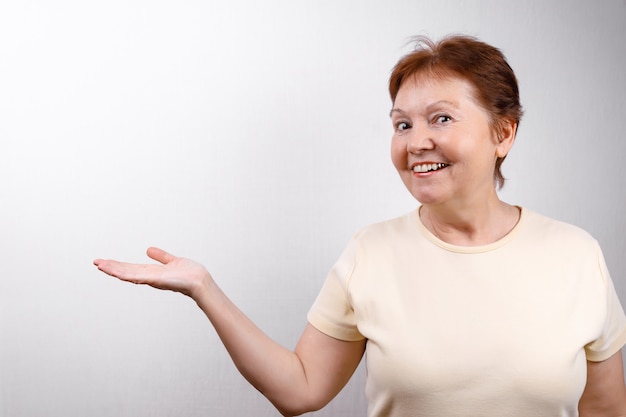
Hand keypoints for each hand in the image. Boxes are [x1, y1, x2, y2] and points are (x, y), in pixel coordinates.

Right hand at [93, 247, 210, 298]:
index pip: (131, 268)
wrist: (199, 281)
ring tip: (98, 265)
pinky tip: (113, 270)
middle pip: (126, 271)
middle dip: (111, 267)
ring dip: (113, 269)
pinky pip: (136, 276)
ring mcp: (150, 279)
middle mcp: (149, 277)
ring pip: (127, 274)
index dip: (118, 265)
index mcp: (152, 272)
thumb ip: (161, 256)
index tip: (105, 261)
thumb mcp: (172, 261)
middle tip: (95, 262)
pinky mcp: (154, 280)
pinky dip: (124, 274)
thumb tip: (149, 249)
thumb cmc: (190, 274)